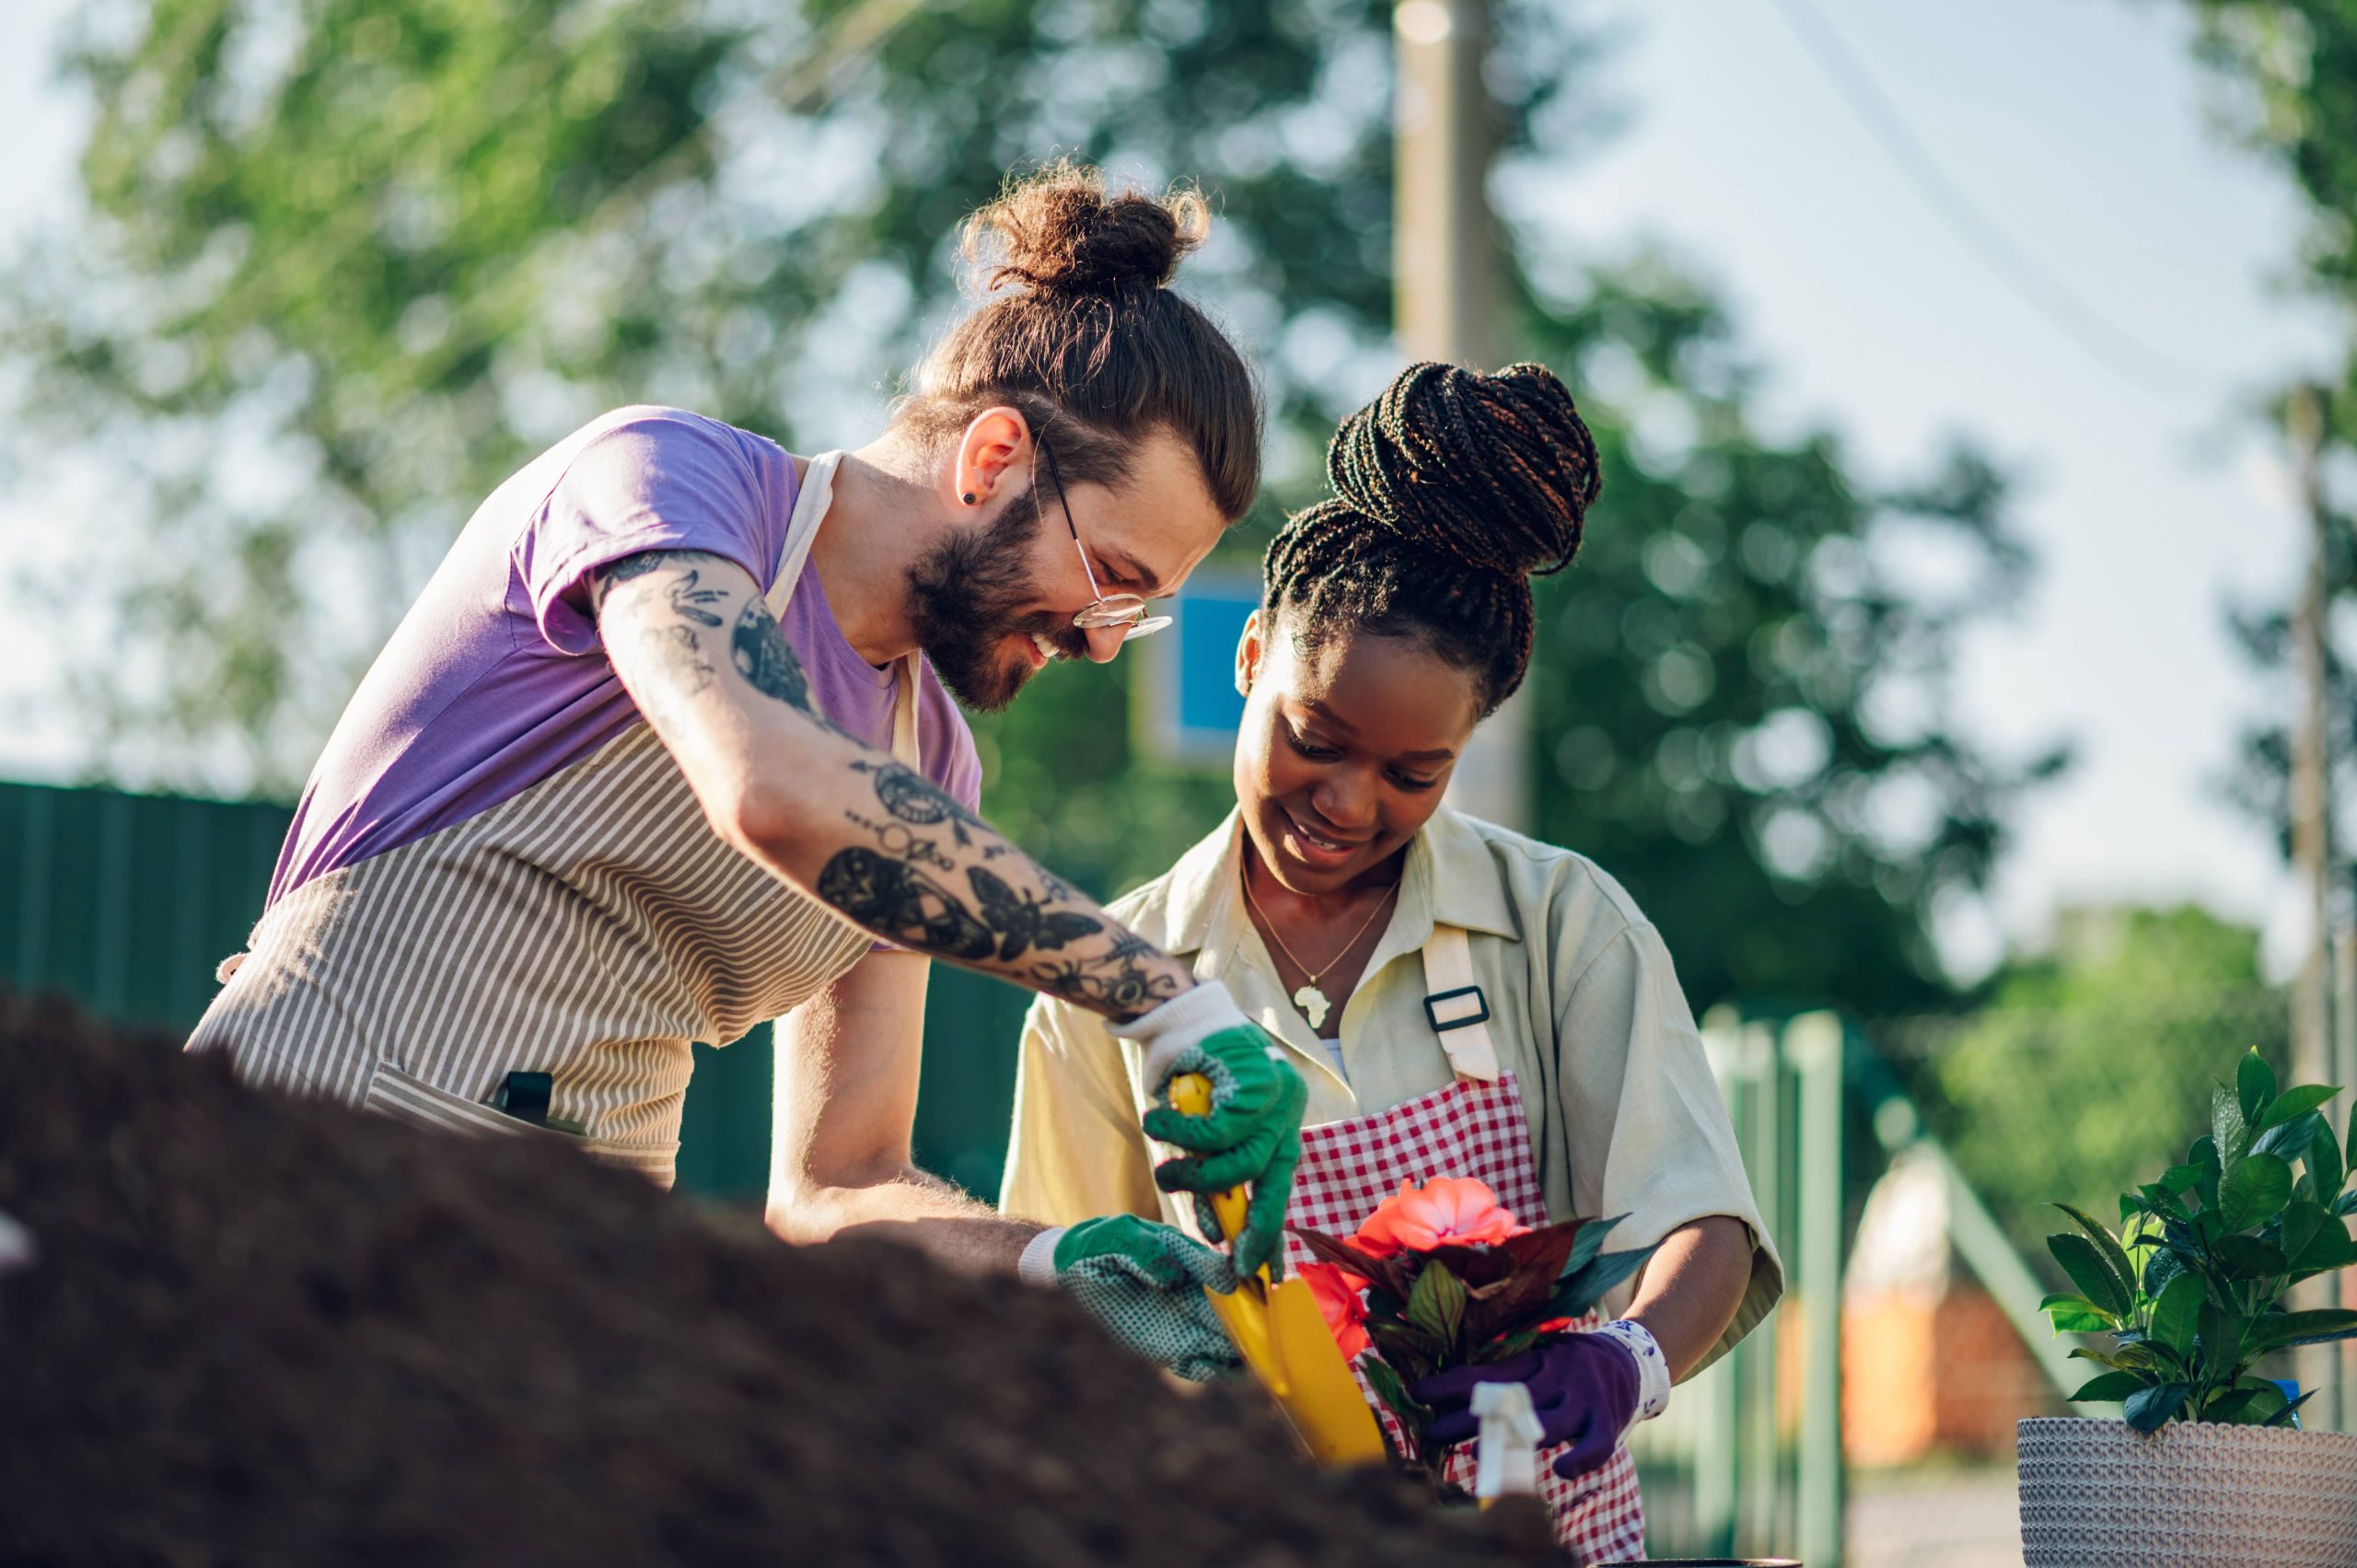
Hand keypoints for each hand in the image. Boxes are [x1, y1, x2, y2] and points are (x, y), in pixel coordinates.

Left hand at [1034, 1216, 1241, 1381]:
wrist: (1070, 1274)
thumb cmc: (1098, 1245)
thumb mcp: (1117, 1235)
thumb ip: (1145, 1248)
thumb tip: (1174, 1276)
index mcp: (1189, 1258)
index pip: (1222, 1269)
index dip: (1234, 1278)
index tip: (1233, 1287)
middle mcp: (1198, 1291)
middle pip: (1238, 1309)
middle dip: (1252, 1321)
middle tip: (1255, 1332)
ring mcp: (1189, 1321)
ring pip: (1231, 1340)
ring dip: (1242, 1349)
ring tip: (1238, 1357)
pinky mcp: (1175, 1350)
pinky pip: (1206, 1366)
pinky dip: (1215, 1370)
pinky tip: (1205, 1367)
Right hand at [1121, 983, 1306, 1279]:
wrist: (1177, 1014)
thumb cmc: (1188, 1077)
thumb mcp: (1204, 1135)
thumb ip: (1215, 1176)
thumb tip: (1217, 1233)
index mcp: (1281, 1124)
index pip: (1281, 1187)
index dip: (1272, 1233)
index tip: (1266, 1274)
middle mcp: (1288, 1111)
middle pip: (1271, 1182)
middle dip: (1249, 1225)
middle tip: (1225, 1252)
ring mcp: (1278, 1094)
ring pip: (1240, 1161)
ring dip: (1194, 1175)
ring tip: (1165, 1173)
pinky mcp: (1256, 1080)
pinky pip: (1214, 1131)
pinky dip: (1179, 1134)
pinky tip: (1156, 1122)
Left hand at [1410, 1332, 1642, 1480]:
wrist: (1629, 1359)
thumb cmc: (1565, 1365)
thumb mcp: (1534, 1358)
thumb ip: (1502, 1375)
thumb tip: (1447, 1392)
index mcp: (1533, 1359)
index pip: (1487, 1371)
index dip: (1451, 1384)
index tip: (1417, 1393)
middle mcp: (1556, 1376)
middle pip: (1509, 1398)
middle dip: (1468, 1417)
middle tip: (1431, 1432)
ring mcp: (1583, 1400)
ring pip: (1548, 1422)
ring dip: (1512, 1439)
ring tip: (1474, 1451)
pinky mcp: (1607, 1423)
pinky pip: (1595, 1445)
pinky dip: (1579, 1458)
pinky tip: (1558, 1471)